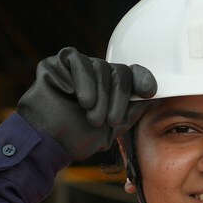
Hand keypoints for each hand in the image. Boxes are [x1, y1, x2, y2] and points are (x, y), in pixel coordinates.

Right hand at [16, 48, 155, 160]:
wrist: (47, 142)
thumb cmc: (77, 138)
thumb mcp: (113, 128)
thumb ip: (133, 110)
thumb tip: (155, 97)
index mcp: (110, 88)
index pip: (133, 73)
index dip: (143, 78)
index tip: (148, 91)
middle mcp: (95, 75)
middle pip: (120, 71)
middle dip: (118, 98)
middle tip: (109, 120)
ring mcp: (76, 67)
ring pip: (100, 66)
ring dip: (99, 94)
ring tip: (90, 114)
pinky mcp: (57, 62)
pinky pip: (76, 59)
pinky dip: (80, 79)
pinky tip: (76, 96)